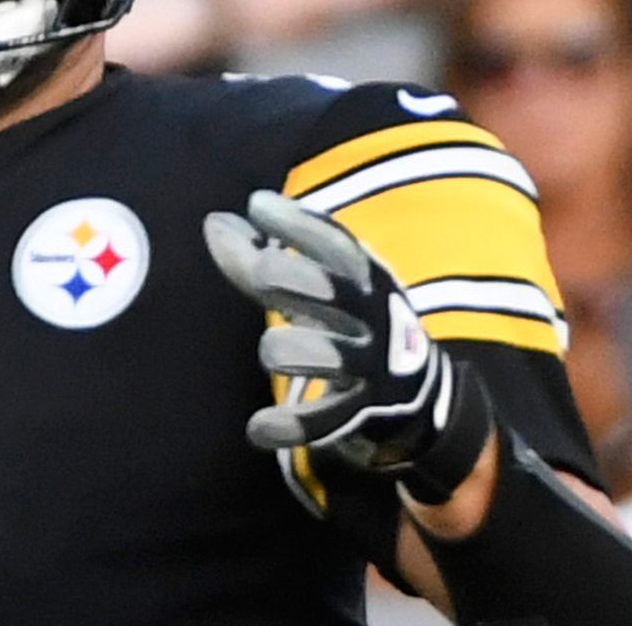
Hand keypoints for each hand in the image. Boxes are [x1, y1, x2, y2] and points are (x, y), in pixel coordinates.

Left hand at [207, 192, 489, 501]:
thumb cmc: (349, 323)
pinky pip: (317, 423)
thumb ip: (263, 256)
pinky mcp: (359, 415)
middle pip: (324, 288)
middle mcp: (372, 318)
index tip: (258, 205)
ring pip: (315, 353)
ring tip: (273, 352)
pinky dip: (283, 425)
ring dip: (282, 350)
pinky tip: (257, 427)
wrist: (418, 398)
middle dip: (283, 276)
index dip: (295, 222)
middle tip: (262, 275)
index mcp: (366, 280)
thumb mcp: (321, 286)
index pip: (334, 243)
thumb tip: (213, 222)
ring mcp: (368, 368)